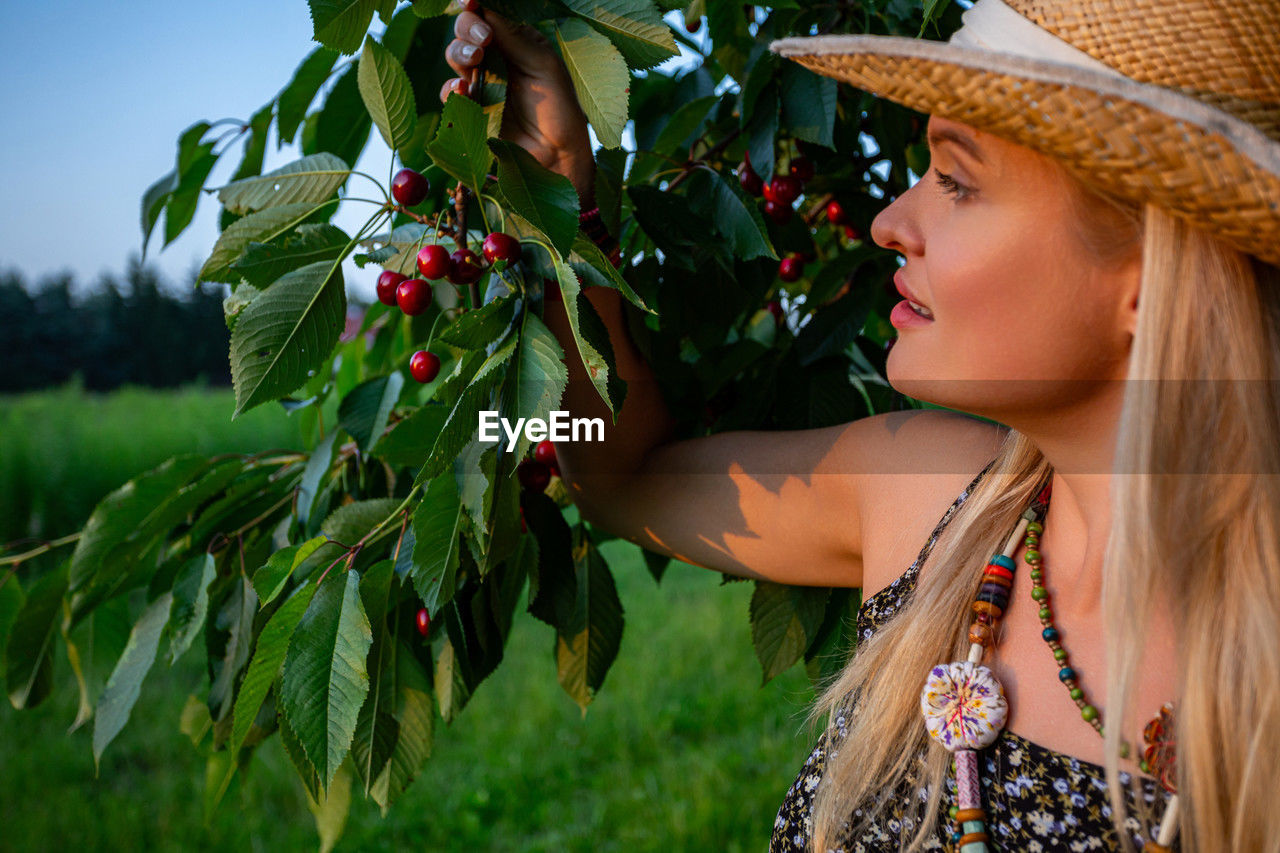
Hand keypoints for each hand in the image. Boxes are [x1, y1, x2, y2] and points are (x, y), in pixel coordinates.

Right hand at [443, 8, 596, 204]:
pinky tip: (463, 90)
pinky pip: (451, 95)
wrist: (556, 157)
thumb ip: (514, 38)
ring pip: (456, 58)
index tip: (471, 3)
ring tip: (474, 61)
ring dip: (460, 54)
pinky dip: (452, 90)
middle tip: (481, 40)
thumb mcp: (543, 66)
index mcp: (516, 43)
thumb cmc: (558, 109)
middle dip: (467, 29)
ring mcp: (481, 85)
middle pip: (466, 32)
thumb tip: (484, 11)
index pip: (488, 16)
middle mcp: (496, 60)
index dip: (475, 8)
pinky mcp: (470, 112)